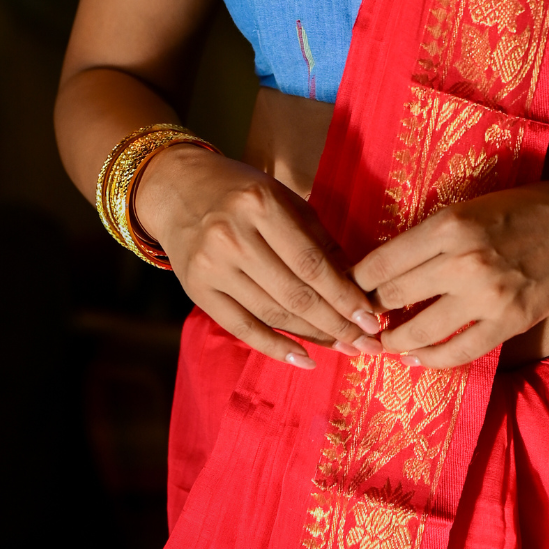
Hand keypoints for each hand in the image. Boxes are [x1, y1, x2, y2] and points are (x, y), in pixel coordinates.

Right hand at [133, 144, 385, 367]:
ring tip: (344, 348)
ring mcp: (210, 265)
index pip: (311, 263)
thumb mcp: (285, 200)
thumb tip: (358, 286)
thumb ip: (320, 240)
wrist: (177, 189)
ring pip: (272, 314)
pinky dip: (275, 347)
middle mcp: (232, 236)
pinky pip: (242, 328)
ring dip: (313, 337)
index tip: (372, 319)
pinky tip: (305, 359)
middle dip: (336, 324)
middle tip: (366, 344)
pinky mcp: (196, 289)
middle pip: (294, 294)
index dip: (344, 296)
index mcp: (260, 205)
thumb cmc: (243, 193)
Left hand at [351, 182, 548, 367]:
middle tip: (366, 316)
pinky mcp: (507, 322)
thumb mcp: (473, 206)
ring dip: (395, 341)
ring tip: (386, 342)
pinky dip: (431, 359)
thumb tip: (390, 265)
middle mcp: (460, 261)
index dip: (358, 281)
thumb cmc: (531, 208)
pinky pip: (456, 352)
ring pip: (417, 331)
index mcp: (448, 224)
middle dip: (372, 310)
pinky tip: (418, 358)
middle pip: (392, 297)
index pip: (380, 263)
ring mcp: (484, 296)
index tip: (353, 288)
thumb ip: (434, 234)